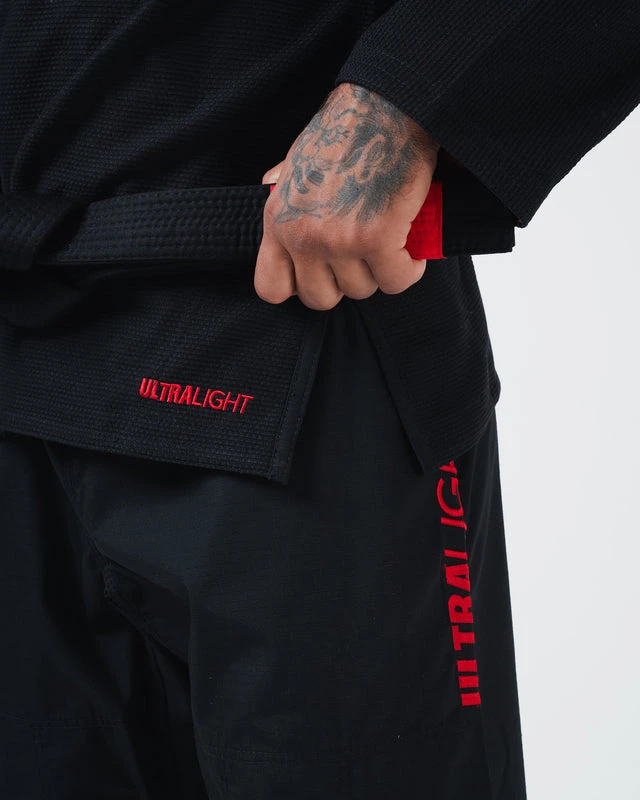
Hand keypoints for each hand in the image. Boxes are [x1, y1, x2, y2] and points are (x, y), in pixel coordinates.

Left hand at [255, 82, 439, 310]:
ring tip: (389, 245)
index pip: (272, 287)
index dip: (299, 288)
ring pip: (362, 290)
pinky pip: (395, 280)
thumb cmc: (346, 130)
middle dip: (345, 282)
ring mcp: (338, 241)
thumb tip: (271, 184)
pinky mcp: (377, 239)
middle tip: (362, 260)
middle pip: (320, 298)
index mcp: (278, 219)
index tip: (321, 274)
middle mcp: (302, 235)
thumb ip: (284, 187)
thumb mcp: (297, 161)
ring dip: (380, 273)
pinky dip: (409, 269)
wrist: (385, 105)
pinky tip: (412, 250)